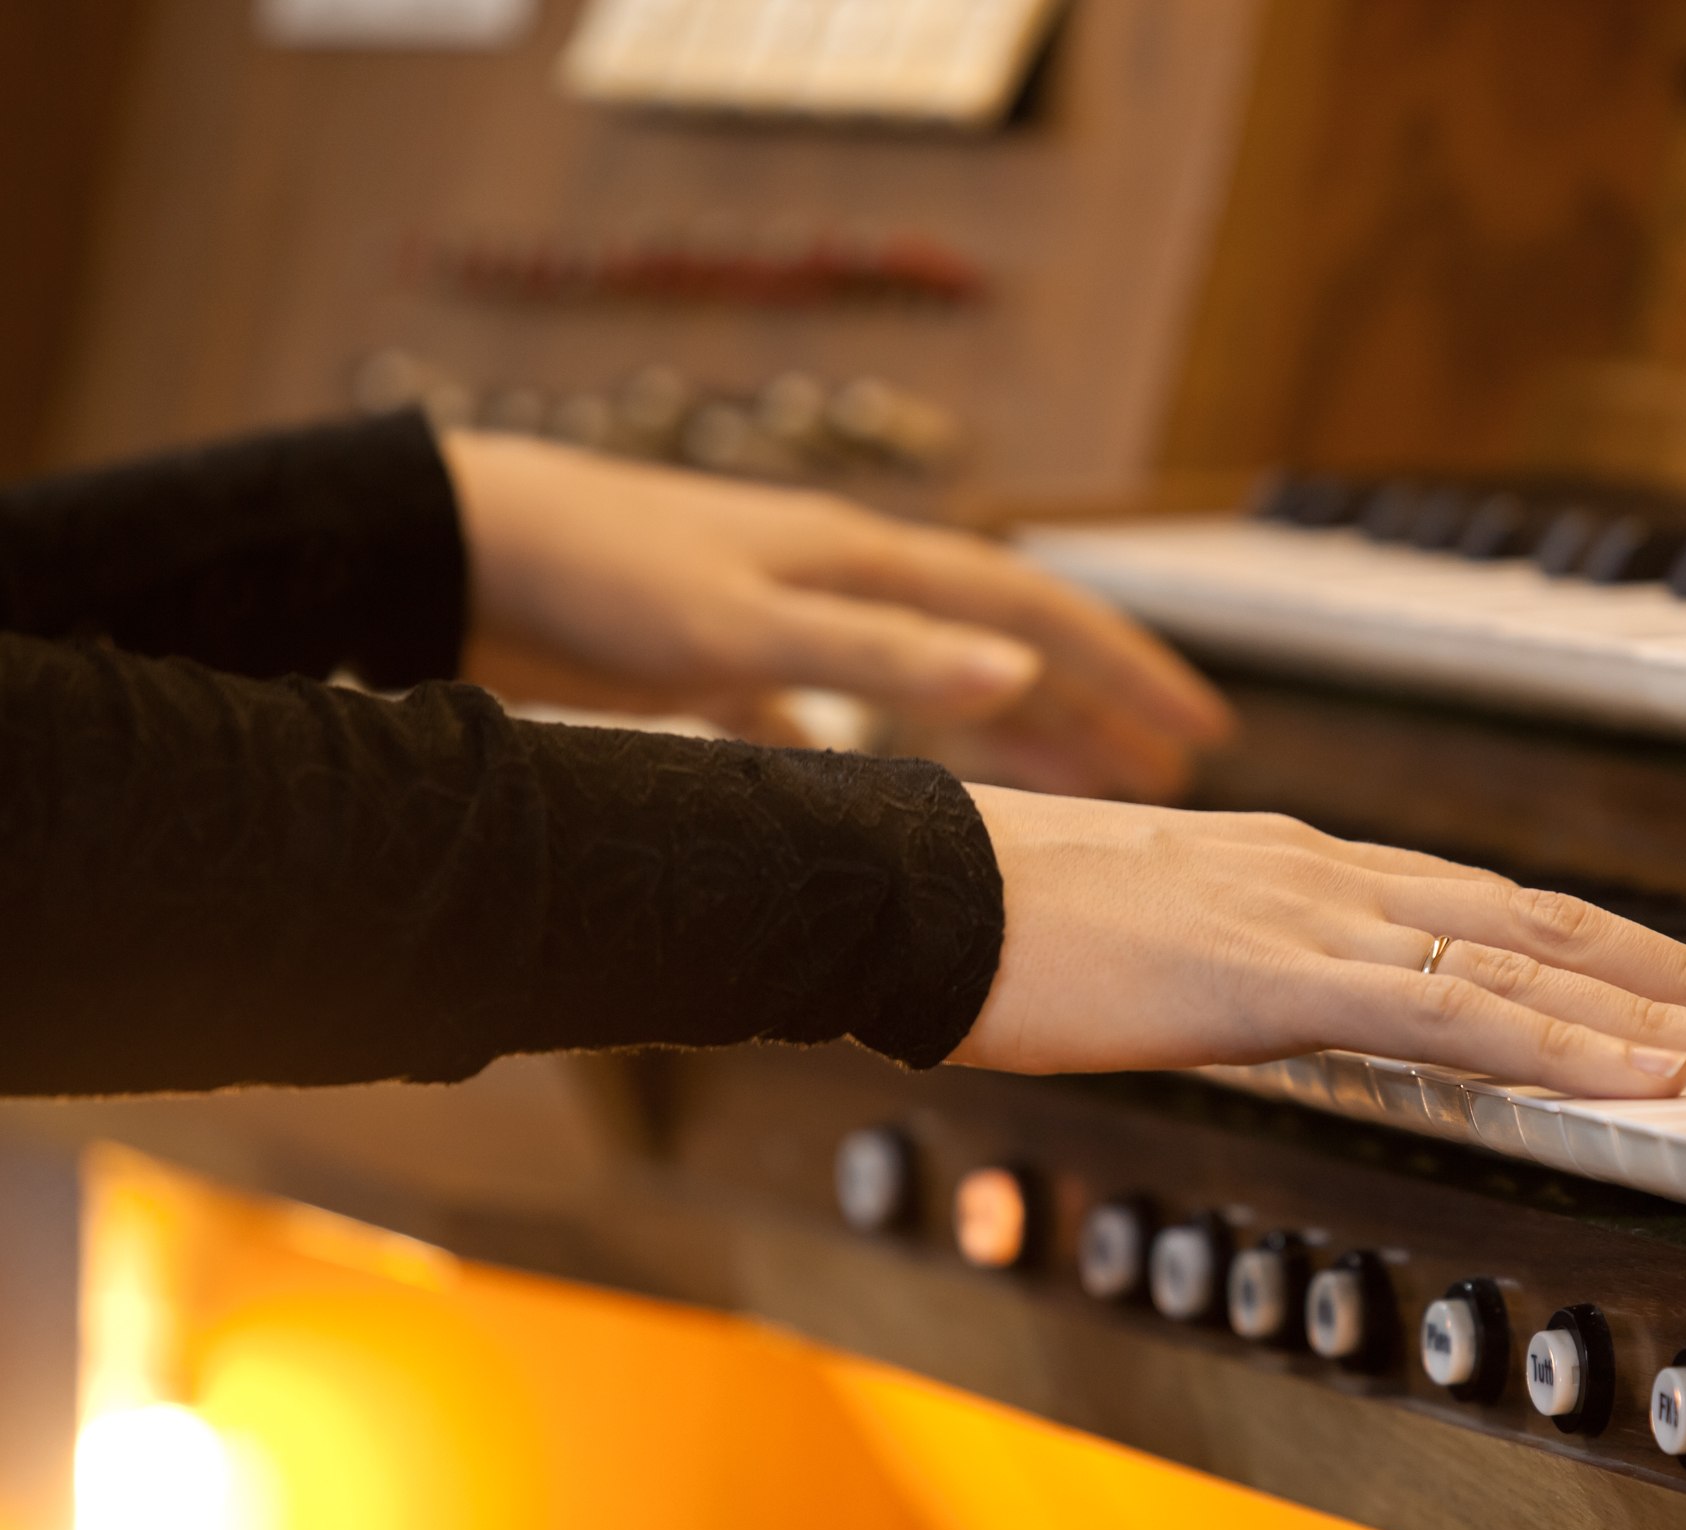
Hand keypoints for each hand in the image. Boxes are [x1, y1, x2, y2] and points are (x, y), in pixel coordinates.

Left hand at [438, 431, 1231, 799]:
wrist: (460, 548)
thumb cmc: (595, 576)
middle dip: (1095, 709)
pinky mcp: (730, 663)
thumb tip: (1017, 685)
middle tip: (1177, 772)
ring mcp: (792, 621)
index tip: (1201, 728)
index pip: (1035, 617)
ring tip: (1084, 788)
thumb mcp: (744, 628)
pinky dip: (899, 755)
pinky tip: (908, 800)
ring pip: (938, 684)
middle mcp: (846, 584)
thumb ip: (880, 659)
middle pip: (1004, 650)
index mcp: (868, 565)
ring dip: (1013, 734)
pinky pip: (851, 717)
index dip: (1125, 673)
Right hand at [950, 789, 1685, 1095]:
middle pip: (1542, 919)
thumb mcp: (1147, 951)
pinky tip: (1643, 1072)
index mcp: (1302, 870)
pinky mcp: (1278, 965)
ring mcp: (1311, 909)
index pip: (1489, 909)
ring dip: (1655, 1007)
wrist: (910, 885)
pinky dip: (1561, 1038)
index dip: (1602, 950)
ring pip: (1526, 958)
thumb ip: (1236, 974)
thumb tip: (1277, 1014)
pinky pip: (1452, 1007)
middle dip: (1673, 971)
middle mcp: (1331, 873)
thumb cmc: (1000, 924)